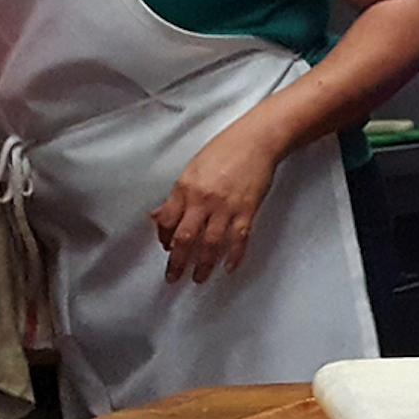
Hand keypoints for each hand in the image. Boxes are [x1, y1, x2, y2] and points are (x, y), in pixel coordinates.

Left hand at [153, 119, 289, 283]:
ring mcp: (226, 206)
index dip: (164, 239)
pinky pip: (239, 238)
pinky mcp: (247, 209)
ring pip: (211, 244)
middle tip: (174, 278)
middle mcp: (203, 200)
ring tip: (199, 278)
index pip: (167, 221)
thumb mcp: (192, 169)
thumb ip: (178, 195)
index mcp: (186, 188)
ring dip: (204, 264)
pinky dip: (234, 255)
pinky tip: (228, 267)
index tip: (166, 249)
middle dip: (178, 262)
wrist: (257, 140)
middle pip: (186, 238)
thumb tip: (161, 215)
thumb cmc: (225, 149)